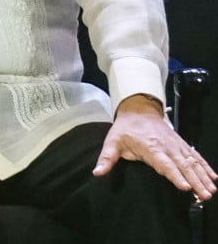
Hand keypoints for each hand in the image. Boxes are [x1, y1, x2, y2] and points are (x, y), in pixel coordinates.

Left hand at [94, 94, 216, 200]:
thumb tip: (97, 172)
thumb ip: (107, 158)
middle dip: (195, 181)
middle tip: (204, 195)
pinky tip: (214, 177)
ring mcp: (176, 145)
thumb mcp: (113, 141)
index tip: (185, 187)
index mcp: (150, 147)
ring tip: (212, 190)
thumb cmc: (125, 128)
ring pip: (192, 162)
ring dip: (203, 176)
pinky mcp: (181, 144)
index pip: (164, 164)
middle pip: (183, 165)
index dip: (174, 175)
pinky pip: (196, 156)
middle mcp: (166, 147)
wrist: (139, 109)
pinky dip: (205, 166)